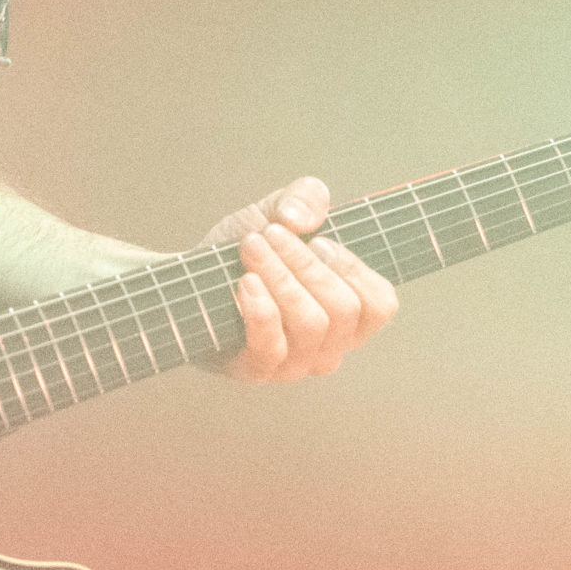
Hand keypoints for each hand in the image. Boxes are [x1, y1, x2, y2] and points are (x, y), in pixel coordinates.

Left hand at [195, 176, 397, 382]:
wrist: (190, 280)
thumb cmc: (245, 252)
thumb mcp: (276, 212)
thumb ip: (302, 198)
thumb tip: (301, 217)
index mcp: (347, 315)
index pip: (380, 304)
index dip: (353, 267)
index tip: (318, 240)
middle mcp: (329, 346)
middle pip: (343, 309)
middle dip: (305, 263)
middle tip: (270, 234)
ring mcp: (295, 364)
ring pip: (311, 324)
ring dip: (280, 276)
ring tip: (251, 247)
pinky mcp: (257, 371)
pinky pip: (272, 347)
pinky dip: (260, 309)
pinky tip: (244, 282)